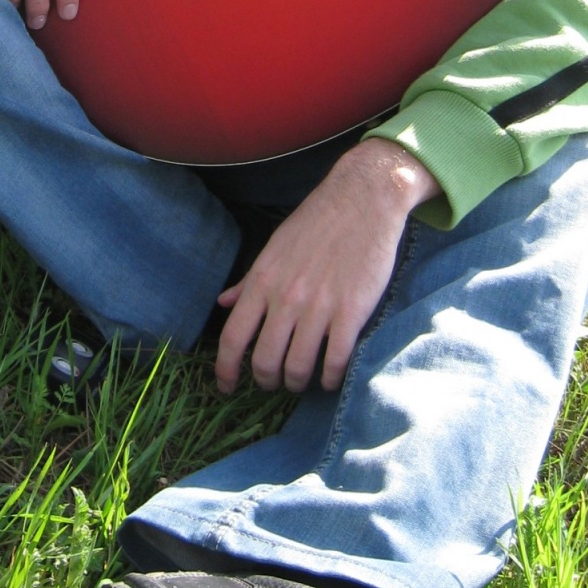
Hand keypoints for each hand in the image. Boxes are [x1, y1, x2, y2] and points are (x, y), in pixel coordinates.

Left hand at [214, 141, 440, 395]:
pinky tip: (330, 377)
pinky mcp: (352, 310)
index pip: (232, 337)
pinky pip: (336, 360)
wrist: (363, 198)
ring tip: (302, 380)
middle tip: (275, 383)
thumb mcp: (274, 248)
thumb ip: (249, 280)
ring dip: (298, 382)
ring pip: (298, 366)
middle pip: (264, 360)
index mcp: (263, 281)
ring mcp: (319, 306)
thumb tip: (223, 302)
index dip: (225, 370)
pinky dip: (330, 377)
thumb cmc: (317, 222)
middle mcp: (286, 297)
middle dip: (267, 381)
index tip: (227, 388)